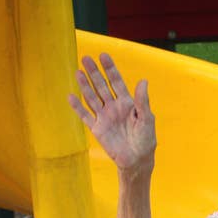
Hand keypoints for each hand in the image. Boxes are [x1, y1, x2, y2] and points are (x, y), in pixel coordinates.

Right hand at [68, 53, 155, 171]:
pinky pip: (85, 116)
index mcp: (127, 103)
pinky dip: (78, 107)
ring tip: (78, 72)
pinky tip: (71, 96)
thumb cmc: (145, 141)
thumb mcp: (147, 119)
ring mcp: (104, 117)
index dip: (110, 69)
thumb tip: (143, 81)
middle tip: (86, 58)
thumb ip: (142, 101)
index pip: (117, 82)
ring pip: (92, 97)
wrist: (137, 161)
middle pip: (102, 86)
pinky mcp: (97, 129)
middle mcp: (114, 107)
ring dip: (85, 85)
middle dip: (94, 72)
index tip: (103, 55)